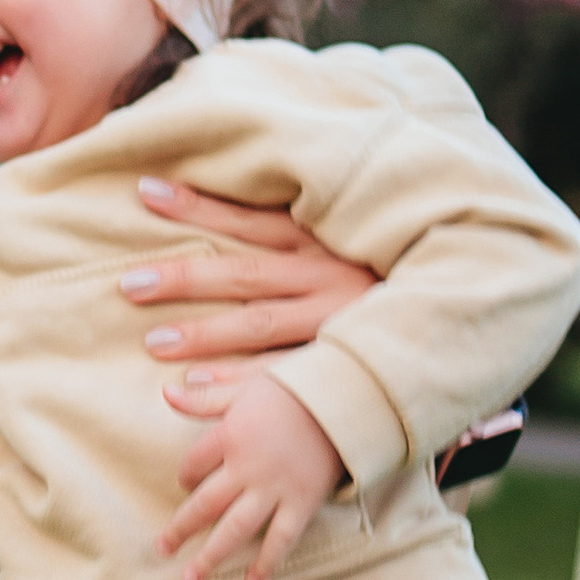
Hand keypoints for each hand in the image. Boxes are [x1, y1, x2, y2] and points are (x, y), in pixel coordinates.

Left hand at [120, 183, 375, 411]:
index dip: (197, 206)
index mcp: (322, 239)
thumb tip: (219, 188)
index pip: (249, 219)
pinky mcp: (339, 364)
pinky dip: (235, 386)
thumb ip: (291, 218)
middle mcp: (327, 277)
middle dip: (186, 278)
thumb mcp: (341, 233)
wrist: (448, 312)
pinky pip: (280, 378)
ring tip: (154, 342)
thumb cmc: (376, 266)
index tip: (145, 191)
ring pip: (261, 327)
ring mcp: (335, 323)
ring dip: (206, 336)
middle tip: (130, 284)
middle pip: (245, 275)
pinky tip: (192, 390)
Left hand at [155, 372, 348, 579]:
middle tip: (162, 549)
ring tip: (191, 577)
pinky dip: (266, 562)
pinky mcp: (302, 503)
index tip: (186, 483)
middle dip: (181, 529)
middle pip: (204, 505)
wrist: (346, 397)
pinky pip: (280, 539)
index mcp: (230, 436)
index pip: (193, 464)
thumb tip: (167, 393)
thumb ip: (206, 395)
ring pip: (235, 529)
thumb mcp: (246, 383)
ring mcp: (274, 489)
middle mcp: (247, 468)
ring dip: (211, 556)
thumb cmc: (294, 386)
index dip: (185, 476)